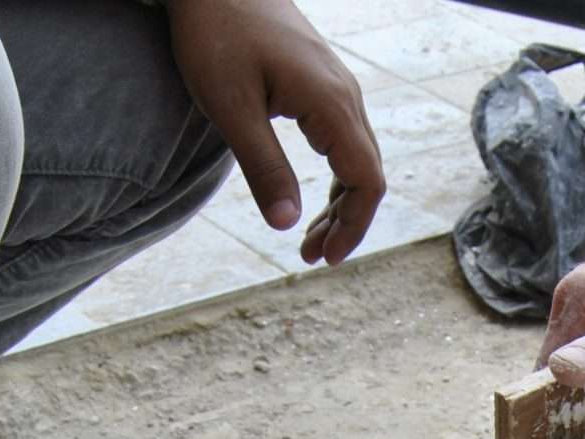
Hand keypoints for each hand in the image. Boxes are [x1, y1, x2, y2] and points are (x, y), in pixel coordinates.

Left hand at [169, 0, 383, 264]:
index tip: (323, 258)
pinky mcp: (321, 82)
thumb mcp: (231, 108)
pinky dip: (334, 176)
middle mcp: (345, 95)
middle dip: (346, 222)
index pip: (366, 181)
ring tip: (308, 235)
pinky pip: (343, 139)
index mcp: (330, 104)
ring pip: (357, 158)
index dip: (352, 227)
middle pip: (368, 173)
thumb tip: (287, 226)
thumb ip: (264, 168)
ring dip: (340, 202)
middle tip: (309, 256)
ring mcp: (337, 86)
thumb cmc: (216, 35)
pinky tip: (311, 195)